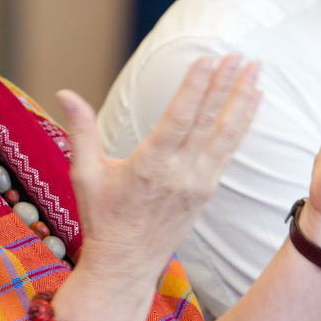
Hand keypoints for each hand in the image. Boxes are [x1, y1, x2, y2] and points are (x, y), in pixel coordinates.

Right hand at [57, 55, 261, 288]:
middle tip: (239, 54)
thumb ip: (80, 130)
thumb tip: (64, 93)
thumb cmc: (101, 219)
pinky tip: (253, 100)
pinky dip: (242, 123)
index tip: (209, 60)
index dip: (195, 89)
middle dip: (225, 85)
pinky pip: (228, 150)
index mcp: (148, 166)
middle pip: (206, 121)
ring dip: (243, 100)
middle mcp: (179, 174)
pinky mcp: (207, 191)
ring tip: (256, 69)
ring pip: (226, 135)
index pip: (178, 120)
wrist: (125, 265)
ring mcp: (198, 184)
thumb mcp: (84, 174)